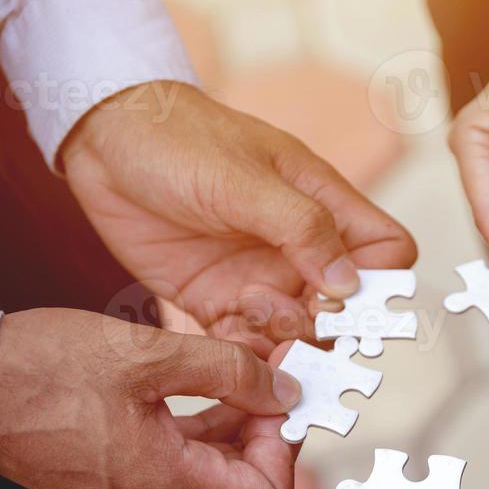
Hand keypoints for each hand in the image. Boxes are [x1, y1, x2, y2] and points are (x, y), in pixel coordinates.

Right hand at [0, 309, 301, 488]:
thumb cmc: (41, 369)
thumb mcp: (149, 353)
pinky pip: (177, 470)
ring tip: (235, 371)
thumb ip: (229, 371)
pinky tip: (198, 388)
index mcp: (163, 486)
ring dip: (233, 429)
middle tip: (267, 375)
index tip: (278, 400)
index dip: (286, 451)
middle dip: (264, 431)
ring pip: (210, 478)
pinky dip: (198, 434)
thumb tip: (283, 391)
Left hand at [62, 83, 416, 351]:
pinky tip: (224, 332)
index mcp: (322, 206)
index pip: (386, 251)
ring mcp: (257, 275)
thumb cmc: (178, 138)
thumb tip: (350, 282)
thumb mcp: (245, 178)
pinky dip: (242, 350)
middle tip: (296, 330)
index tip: (354, 303)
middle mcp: (297, 248)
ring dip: (282, 340)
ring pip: (296, 333)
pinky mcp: (213, 298)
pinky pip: (243, 342)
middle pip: (344, 308)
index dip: (382, 282)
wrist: (103, 140)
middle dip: (328, 328)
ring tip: (249, 315)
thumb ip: (302, 228)